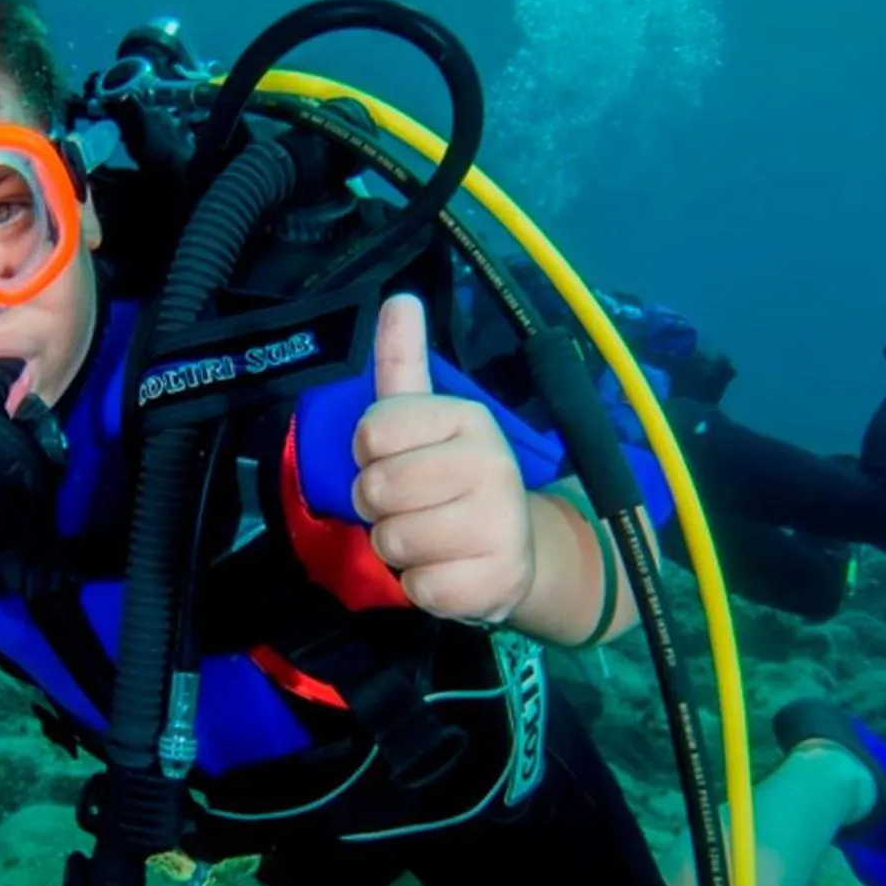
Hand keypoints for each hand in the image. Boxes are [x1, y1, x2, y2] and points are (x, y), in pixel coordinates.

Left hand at [351, 294, 534, 623]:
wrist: (517, 551)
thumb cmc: (453, 481)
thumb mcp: (425, 420)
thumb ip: (402, 363)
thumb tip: (399, 298)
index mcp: (468, 417)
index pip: (371, 431)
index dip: (369, 456)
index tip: (400, 462)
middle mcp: (492, 464)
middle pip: (376, 489)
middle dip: (379, 508)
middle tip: (411, 507)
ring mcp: (500, 524)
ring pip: (393, 540)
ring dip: (398, 549)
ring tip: (430, 540)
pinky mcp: (498, 581)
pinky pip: (419, 588)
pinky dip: (421, 587)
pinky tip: (448, 571)